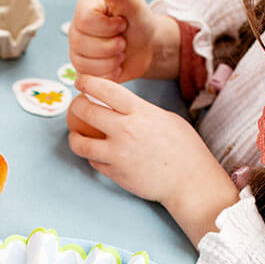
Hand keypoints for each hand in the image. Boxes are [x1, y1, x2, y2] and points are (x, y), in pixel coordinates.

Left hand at [68, 74, 238, 245]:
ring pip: (80, 143)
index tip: (80, 81)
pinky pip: (93, 162)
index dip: (88, 82)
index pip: (105, 90)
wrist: (189, 182)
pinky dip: (93, 157)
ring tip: (77, 136)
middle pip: (85, 112)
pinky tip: (98, 154)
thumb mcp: (166, 118)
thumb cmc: (184, 149)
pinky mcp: (115, 174)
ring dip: (75, 137)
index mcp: (140, 112)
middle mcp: (125, 131)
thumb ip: (141, 111)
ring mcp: (117, 154)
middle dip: (75, 106)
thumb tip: (122, 107)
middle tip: (76, 107)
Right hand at [69, 0, 180, 82]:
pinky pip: (89, 78)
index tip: (122, 23)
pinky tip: (115, 65)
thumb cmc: (139, 23)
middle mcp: (75, 29)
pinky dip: (108, 74)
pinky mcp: (82, 70)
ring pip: (85, 64)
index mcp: (84, 8)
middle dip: (112, 46)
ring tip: (120, 52)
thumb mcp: (135, 5)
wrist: (147, 47)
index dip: (108, 27)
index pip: (85, 21)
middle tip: (123, 40)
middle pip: (83, 44)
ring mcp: (76, 51)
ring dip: (111, 61)